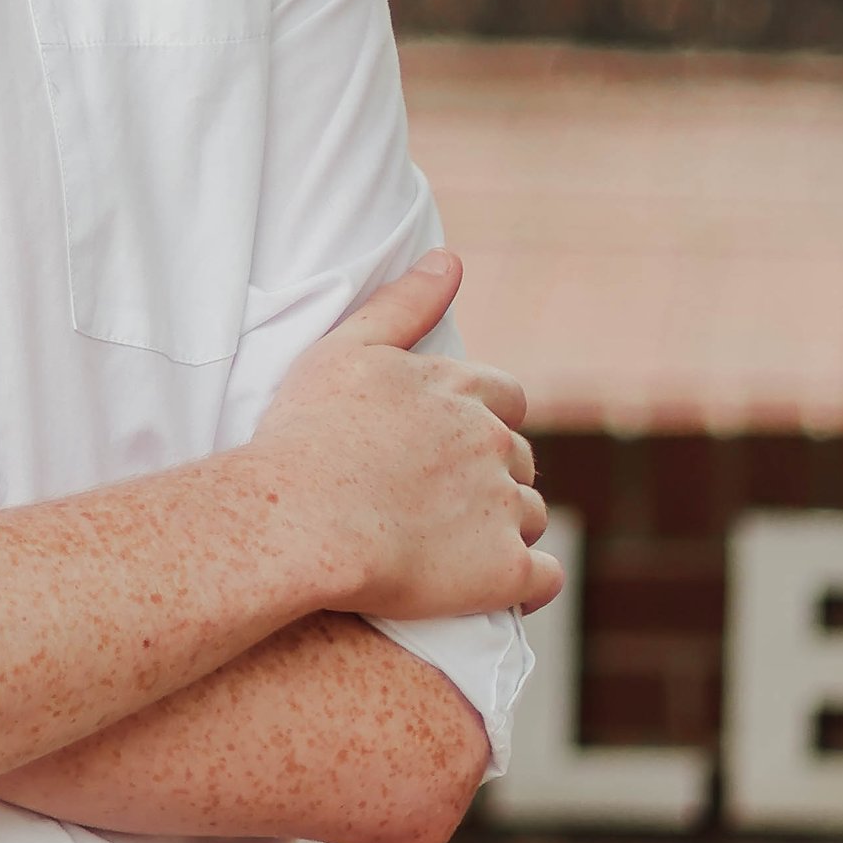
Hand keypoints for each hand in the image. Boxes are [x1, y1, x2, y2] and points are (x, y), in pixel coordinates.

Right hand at [244, 251, 560, 624]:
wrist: (297, 521)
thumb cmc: (306, 435)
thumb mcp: (344, 350)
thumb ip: (404, 303)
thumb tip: (449, 259)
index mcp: (463, 390)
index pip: (509, 401)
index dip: (483, 423)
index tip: (445, 448)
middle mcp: (495, 444)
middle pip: (520, 459)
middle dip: (493, 476)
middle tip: (437, 501)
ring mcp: (503, 508)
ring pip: (531, 516)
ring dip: (505, 527)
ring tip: (450, 547)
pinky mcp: (504, 571)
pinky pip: (545, 578)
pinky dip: (529, 581)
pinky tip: (492, 584)